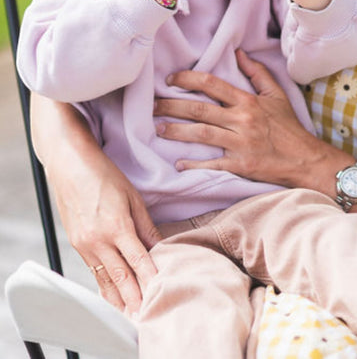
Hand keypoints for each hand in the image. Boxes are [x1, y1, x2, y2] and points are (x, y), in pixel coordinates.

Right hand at [40, 126, 160, 313]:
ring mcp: (84, 244)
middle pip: (120, 275)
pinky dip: (103, 285)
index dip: (150, 277)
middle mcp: (98, 240)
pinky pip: (92, 270)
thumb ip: (146, 225)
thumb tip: (160, 247)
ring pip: (104, 277)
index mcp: (116, 226)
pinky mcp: (76, 244)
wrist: (70, 167)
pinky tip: (111, 295)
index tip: (161, 291)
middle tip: (145, 314)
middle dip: (133, 297)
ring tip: (129, 313)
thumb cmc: (105, 176)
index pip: (138, 259)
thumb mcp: (132, 197)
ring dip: (117, 297)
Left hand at [154, 50, 323, 185]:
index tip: (171, 80)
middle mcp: (242, 120)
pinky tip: (178, 163)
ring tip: (159, 129)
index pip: (212, 84)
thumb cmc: (288, 127)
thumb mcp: (276, 95)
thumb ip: (257, 73)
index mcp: (248, 101)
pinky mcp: (241, 165)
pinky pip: (212, 163)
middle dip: (172, 106)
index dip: (188, 79)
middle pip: (199, 110)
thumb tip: (239, 53)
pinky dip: (194, 164)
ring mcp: (240, 143)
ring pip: (201, 134)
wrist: (304, 158)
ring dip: (177, 131)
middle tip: (153, 106)